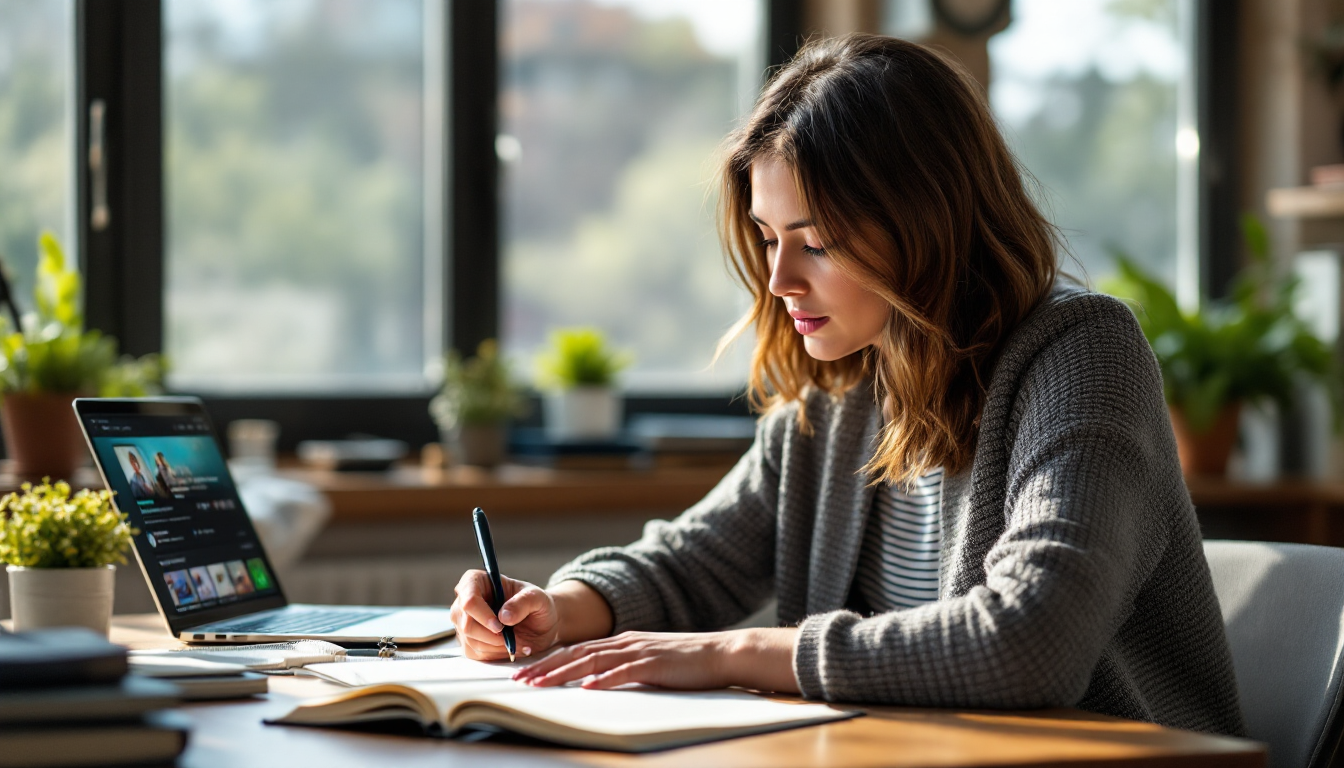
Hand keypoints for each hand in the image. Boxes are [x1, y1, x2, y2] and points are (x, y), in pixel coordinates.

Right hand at [450, 570, 559, 661]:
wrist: (539, 624)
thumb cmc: (536, 604)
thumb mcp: (537, 598)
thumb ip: (523, 602)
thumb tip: (504, 616)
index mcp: (477, 581)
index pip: (469, 599)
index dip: (482, 615)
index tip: (500, 626)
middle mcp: (465, 601)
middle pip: (467, 624)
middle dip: (491, 635)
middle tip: (512, 637)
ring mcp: (464, 622)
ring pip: (471, 641)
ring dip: (496, 646)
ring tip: (517, 641)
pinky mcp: (468, 641)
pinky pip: (475, 653)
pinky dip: (496, 654)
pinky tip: (511, 648)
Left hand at [511, 631, 742, 689]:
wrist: (721, 652)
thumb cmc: (687, 662)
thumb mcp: (649, 660)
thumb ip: (625, 666)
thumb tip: (598, 680)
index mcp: (623, 641)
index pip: (578, 650)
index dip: (550, 661)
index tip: (527, 673)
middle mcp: (626, 642)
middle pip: (578, 653)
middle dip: (546, 667)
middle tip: (521, 679)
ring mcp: (640, 651)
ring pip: (593, 661)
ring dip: (564, 673)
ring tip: (541, 683)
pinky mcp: (655, 664)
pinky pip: (624, 672)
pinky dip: (604, 678)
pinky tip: (588, 686)